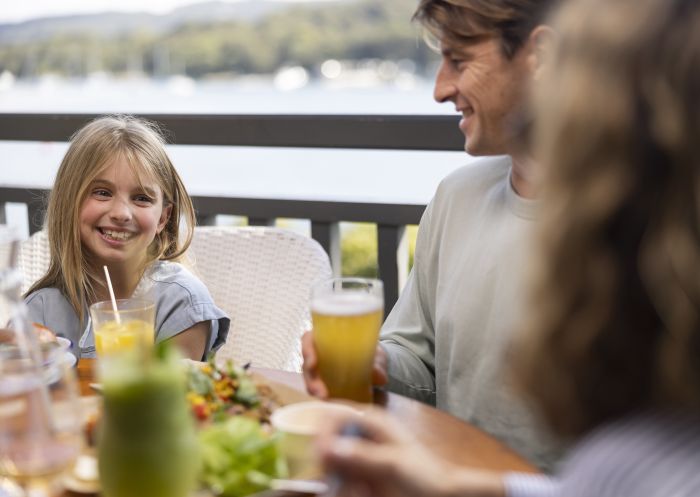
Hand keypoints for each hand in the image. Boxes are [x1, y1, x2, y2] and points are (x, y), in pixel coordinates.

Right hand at [301, 332, 388, 398]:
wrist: (376, 364)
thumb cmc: (371, 353)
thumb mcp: (376, 355)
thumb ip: (378, 365)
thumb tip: (379, 377)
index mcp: (325, 338)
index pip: (308, 340)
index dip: (307, 350)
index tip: (313, 363)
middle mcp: (319, 353)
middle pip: (307, 365)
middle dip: (311, 379)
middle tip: (321, 392)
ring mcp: (320, 370)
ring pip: (310, 380)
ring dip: (314, 391)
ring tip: (324, 400)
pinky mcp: (324, 384)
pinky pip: (317, 390)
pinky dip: (321, 397)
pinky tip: (328, 405)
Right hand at [316, 408, 505, 496]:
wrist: (440, 496)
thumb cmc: (425, 475)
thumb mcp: (393, 464)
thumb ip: (361, 455)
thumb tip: (328, 447)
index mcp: (371, 420)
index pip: (333, 413)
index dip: (321, 431)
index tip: (320, 454)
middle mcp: (360, 434)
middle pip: (327, 441)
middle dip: (331, 465)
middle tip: (341, 480)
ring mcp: (358, 456)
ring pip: (330, 465)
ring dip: (339, 482)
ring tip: (362, 491)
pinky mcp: (358, 475)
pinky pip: (338, 481)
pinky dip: (345, 490)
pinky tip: (363, 494)